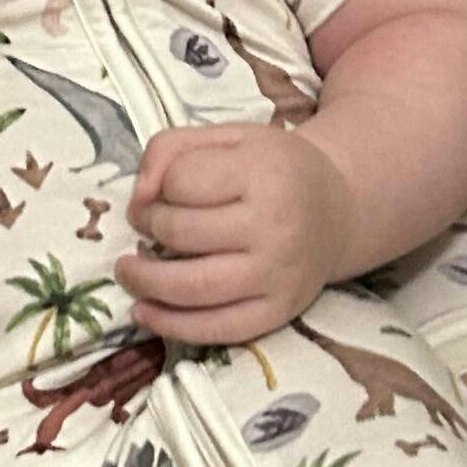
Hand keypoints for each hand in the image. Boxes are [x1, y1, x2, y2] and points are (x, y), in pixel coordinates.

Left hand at [117, 122, 348, 344]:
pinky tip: (144, 312)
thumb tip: (139, 197)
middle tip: (144, 224)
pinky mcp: (279, 312)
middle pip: (182, 233)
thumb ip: (170, 149)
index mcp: (264, 172)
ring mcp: (278, 274)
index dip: (160, 185)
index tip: (164, 189)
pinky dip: (173, 325)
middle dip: (148, 227)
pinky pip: (218, 329)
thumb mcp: (227, 137)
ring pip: (193, 288)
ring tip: (128, 270)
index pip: (183, 181)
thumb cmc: (273, 169)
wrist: (338, 210)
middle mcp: (275, 226)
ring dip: (145, 281)